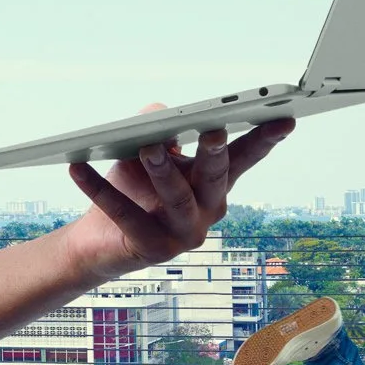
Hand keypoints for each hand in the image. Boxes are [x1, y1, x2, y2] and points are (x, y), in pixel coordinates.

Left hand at [64, 111, 293, 272]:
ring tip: (146, 148)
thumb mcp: (148, 150)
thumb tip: (160, 116)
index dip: (265, 139)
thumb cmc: (131, 187)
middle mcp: (209, 209)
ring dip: (162, 169)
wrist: (98, 240)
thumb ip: (160, 126)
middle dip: (214, 152)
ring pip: (177, 197)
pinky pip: (126, 214)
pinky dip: (101, 189)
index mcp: (214, 184)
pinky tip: (79, 167)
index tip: (284, 118)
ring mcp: (184, 232)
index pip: (244, 158)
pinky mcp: (153, 248)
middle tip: (212, 130)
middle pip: (215, 177)